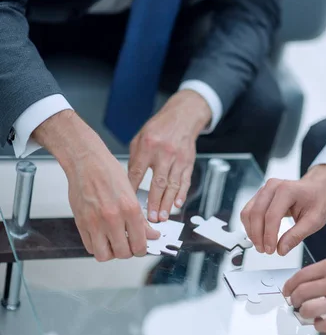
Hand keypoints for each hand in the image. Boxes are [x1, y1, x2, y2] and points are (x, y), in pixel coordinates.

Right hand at [33, 111, 158, 260]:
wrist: (86, 161)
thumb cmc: (108, 172)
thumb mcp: (131, 193)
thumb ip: (140, 218)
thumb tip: (150, 234)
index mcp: (129, 209)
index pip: (140, 243)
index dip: (142, 249)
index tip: (142, 247)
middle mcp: (112, 217)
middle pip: (123, 253)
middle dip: (128, 253)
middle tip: (128, 246)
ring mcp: (95, 222)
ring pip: (105, 255)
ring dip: (111, 253)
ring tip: (114, 243)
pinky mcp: (81, 222)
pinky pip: (90, 246)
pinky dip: (97, 247)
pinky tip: (102, 238)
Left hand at [128, 90, 210, 221]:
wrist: (183, 116)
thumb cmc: (159, 128)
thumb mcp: (140, 137)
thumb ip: (135, 158)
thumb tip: (128, 181)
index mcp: (148, 146)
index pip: (137, 172)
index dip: (132, 190)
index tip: (128, 204)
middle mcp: (164, 153)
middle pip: (157, 182)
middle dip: (153, 202)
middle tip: (150, 218)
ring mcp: (178, 158)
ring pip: (172, 185)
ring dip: (167, 203)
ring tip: (162, 217)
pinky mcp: (188, 162)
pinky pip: (185, 181)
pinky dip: (182, 194)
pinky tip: (177, 204)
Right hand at [240, 165, 325, 255]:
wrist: (316, 187)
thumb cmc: (317, 200)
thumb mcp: (314, 220)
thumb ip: (297, 235)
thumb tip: (281, 249)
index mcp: (287, 190)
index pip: (272, 216)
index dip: (269, 236)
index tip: (271, 250)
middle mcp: (272, 187)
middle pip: (256, 213)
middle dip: (257, 235)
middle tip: (264, 250)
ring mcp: (264, 189)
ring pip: (248, 212)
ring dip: (251, 231)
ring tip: (260, 245)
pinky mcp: (260, 195)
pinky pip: (248, 211)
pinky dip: (250, 226)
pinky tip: (258, 236)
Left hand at [282, 256, 325, 330]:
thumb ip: (323, 272)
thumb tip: (303, 284)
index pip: (300, 277)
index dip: (288, 286)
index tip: (286, 291)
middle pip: (301, 294)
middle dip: (292, 301)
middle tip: (293, 303)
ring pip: (309, 310)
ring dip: (302, 314)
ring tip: (305, 313)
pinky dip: (319, 326)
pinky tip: (321, 322)